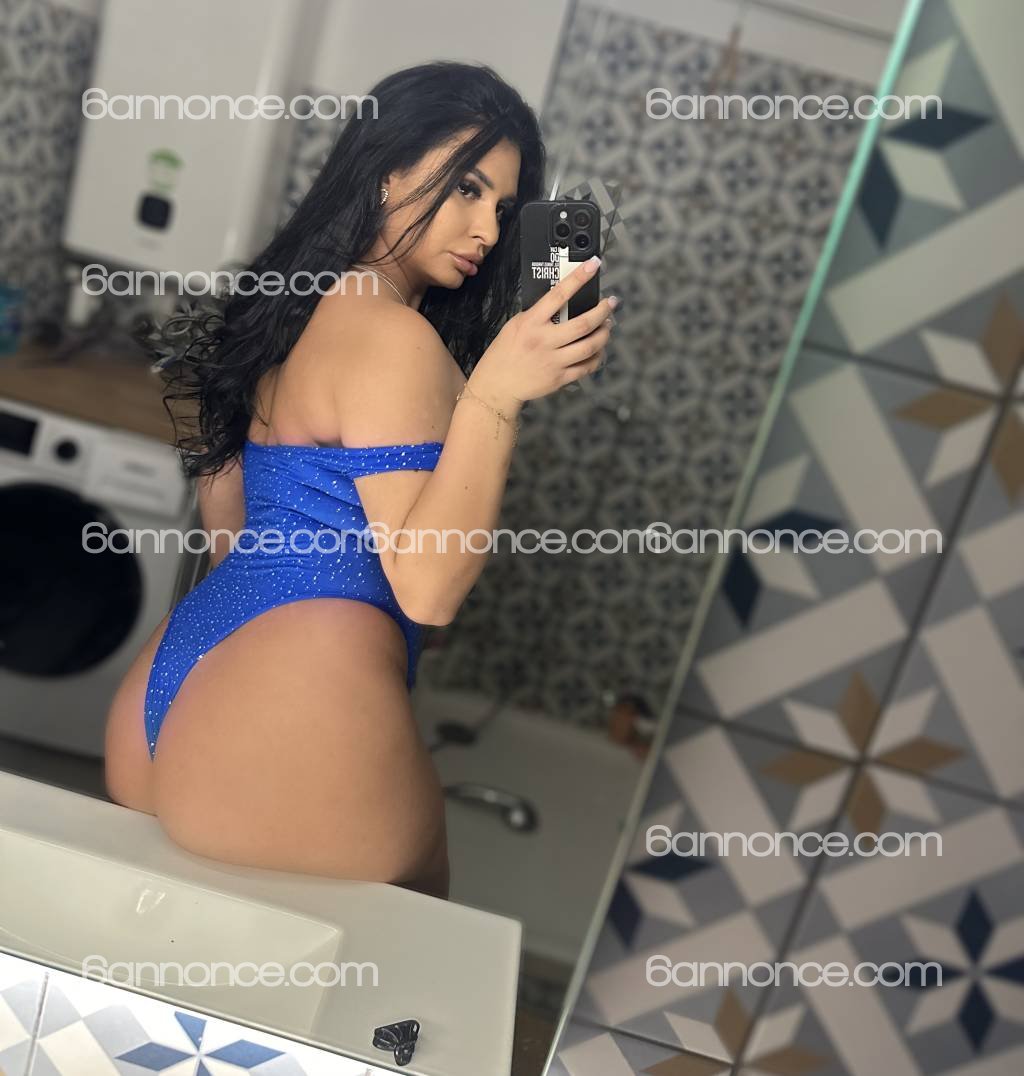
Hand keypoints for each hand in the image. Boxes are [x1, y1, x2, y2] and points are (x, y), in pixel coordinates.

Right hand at [468, 256, 616, 410]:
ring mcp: (553, 361)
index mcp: (531, 322)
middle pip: (583, 324)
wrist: (497, 384)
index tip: (593, 265)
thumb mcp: (516, 324)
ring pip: (590, 346)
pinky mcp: (559, 378)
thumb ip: (538, 314)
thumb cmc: (505, 352)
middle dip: (603, 311)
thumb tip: (562, 301)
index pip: (559, 294)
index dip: (579, 277)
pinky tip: (599, 349)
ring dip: (604, 333)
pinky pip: (586, 367)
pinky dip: (597, 357)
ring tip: (607, 326)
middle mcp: (544, 341)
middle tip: (610, 303)